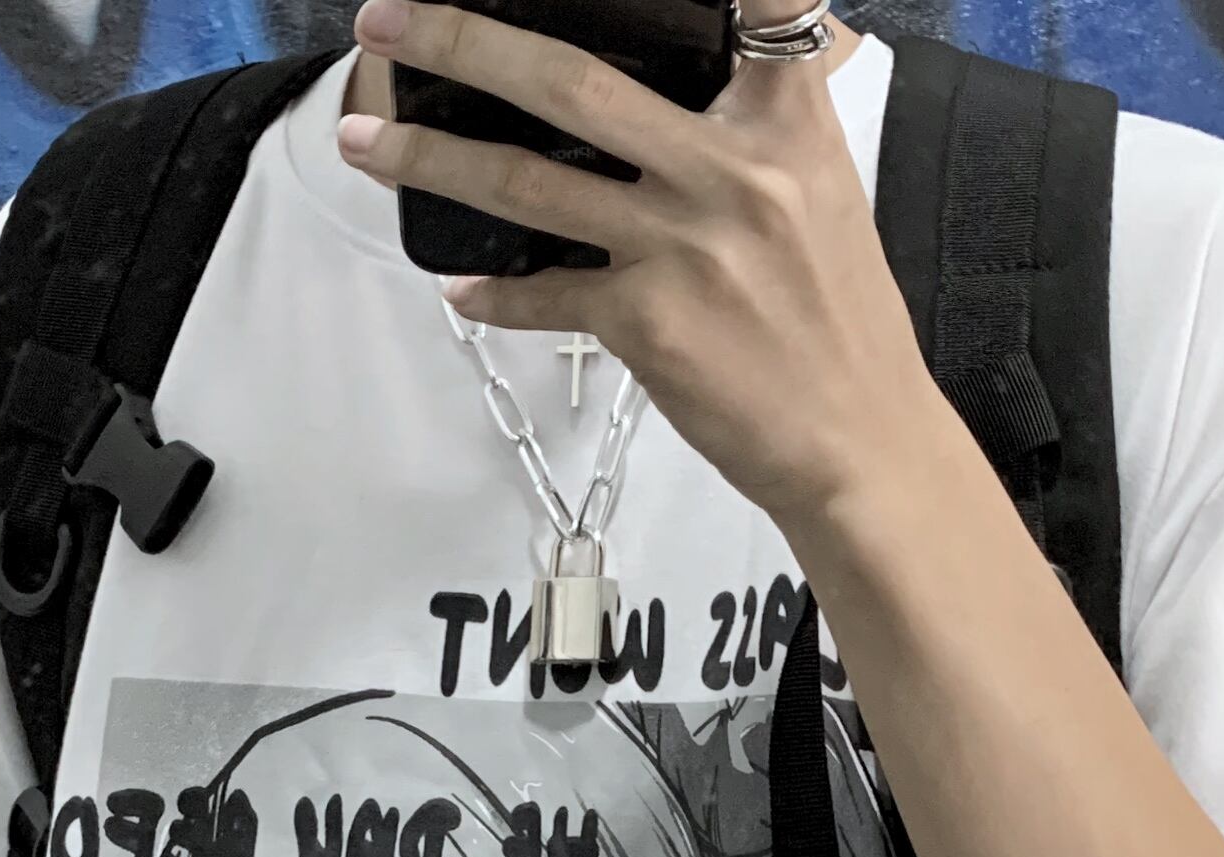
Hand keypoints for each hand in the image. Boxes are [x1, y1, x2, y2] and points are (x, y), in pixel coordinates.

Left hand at [335, 0, 948, 532]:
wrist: (859, 445)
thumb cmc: (840, 324)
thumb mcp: (826, 191)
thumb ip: (765, 121)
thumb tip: (723, 67)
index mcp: (784, 123)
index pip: (758, 5)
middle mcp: (729, 172)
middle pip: (572, 81)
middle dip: (462, 41)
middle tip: (386, 19)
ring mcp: (681, 247)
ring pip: (528, 184)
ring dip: (431, 161)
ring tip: (364, 144)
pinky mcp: (647, 324)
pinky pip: (545, 294)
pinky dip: (494, 295)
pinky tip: (459, 290)